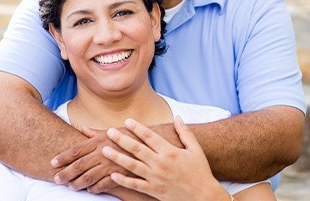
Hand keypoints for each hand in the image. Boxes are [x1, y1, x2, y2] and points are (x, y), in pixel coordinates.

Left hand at [51, 127, 133, 192]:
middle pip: (79, 165)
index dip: (63, 157)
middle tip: (56, 179)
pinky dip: (94, 188)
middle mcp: (103, 152)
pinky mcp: (119, 174)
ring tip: (70, 186)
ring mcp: (110, 164)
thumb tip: (81, 128)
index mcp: (99, 141)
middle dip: (65, 173)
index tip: (53, 162)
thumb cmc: (130, 135)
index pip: (77, 150)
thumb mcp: (111, 131)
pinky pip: (103, 185)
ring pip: (88, 177)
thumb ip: (95, 133)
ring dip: (77, 183)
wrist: (151, 143)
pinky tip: (89, 190)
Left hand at [102, 116, 229, 200]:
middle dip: (121, 139)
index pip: (149, 136)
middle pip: (137, 149)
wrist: (204, 198)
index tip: (127, 120)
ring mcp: (156, 178)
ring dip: (117, 157)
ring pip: (132, 166)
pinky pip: (135, 185)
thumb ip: (185, 132)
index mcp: (169, 152)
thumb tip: (177, 116)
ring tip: (104, 150)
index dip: (137, 128)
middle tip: (109, 132)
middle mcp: (160, 164)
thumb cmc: (200, 171)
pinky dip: (123, 181)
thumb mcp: (195, 149)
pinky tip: (112, 175)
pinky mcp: (154, 191)